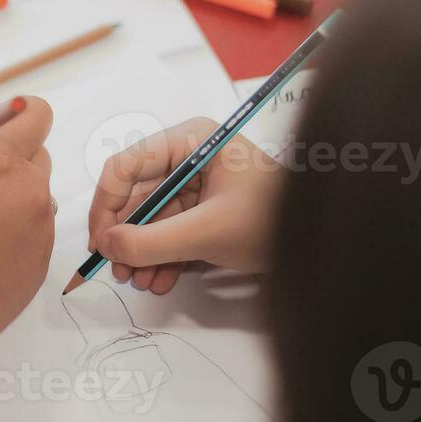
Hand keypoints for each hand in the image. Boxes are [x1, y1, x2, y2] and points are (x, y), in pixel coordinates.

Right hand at [87, 117, 282, 294]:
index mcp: (191, 140)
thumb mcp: (208, 232)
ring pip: (151, 219)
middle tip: (119, 270)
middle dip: (126, 237)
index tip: (100, 242)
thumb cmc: (274, 221)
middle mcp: (189, 157)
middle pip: (136, 196)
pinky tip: (160, 281)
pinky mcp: (205, 211)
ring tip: (141, 281)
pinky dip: (161, 256)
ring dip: (142, 252)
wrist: (320, 242)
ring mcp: (197, 184)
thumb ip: (152, 241)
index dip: (106, 205)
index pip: (126, 166)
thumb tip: (106, 246)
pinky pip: (169, 231)